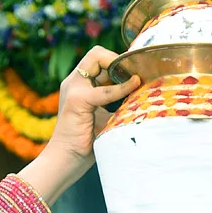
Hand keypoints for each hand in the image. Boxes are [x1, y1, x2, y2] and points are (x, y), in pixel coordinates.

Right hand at [46, 46, 139, 168]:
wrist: (67, 160)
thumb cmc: (86, 142)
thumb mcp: (105, 116)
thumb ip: (117, 102)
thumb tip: (144, 95)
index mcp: (78, 86)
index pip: (97, 58)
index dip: (116, 61)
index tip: (132, 75)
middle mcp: (73, 83)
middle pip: (96, 53)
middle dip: (118, 59)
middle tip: (134, 73)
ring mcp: (73, 89)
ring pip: (97, 58)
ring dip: (120, 66)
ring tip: (135, 78)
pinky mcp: (77, 101)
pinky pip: (106, 90)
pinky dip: (122, 88)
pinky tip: (134, 86)